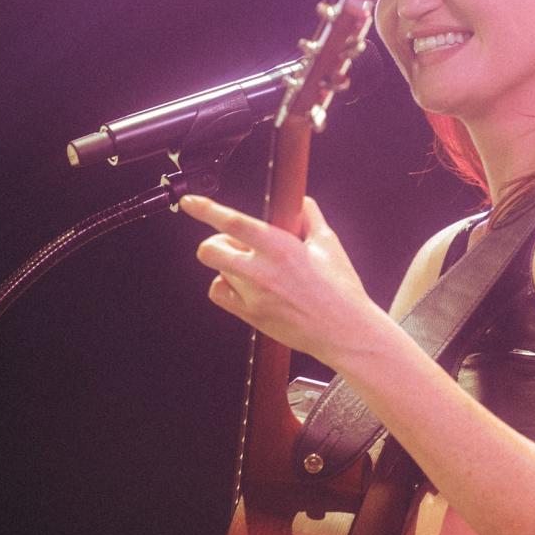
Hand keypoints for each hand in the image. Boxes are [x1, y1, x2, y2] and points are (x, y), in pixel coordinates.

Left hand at [178, 191, 377, 368]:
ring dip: (228, 265)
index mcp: (281, 248)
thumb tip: (303, 203)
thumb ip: (310, 218)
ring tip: (254, 269)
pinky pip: (220, 294)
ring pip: (218, 270)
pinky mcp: (251, 315)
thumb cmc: (341, 289)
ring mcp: (253, 296)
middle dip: (217, 243)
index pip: (233, 223)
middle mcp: (262, 271)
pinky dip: (226, 286)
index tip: (190, 204)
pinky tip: (245, 286)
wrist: (344, 331)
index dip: (205, 210)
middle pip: (211, 250)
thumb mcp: (329, 244)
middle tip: (236, 245)